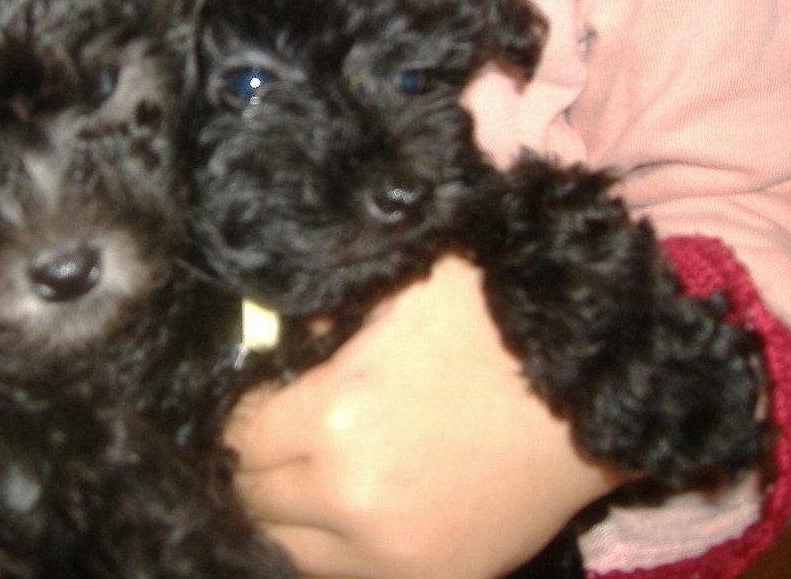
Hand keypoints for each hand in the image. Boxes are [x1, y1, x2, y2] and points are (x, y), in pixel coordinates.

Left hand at [225, 255, 626, 578]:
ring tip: (300, 475)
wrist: (601, 393)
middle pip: (252, 497)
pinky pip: (343, 576)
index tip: (250, 397)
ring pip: (288, 549)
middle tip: (269, 434)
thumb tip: (260, 339)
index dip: (236, 414)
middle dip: (251, 463)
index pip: (235, 437)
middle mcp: (352, 499)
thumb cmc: (497, 322)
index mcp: (334, 418)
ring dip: (283, 512)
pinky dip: (331, 547)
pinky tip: (345, 509)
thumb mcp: (397, 287)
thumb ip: (316, 314)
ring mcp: (394, 555)